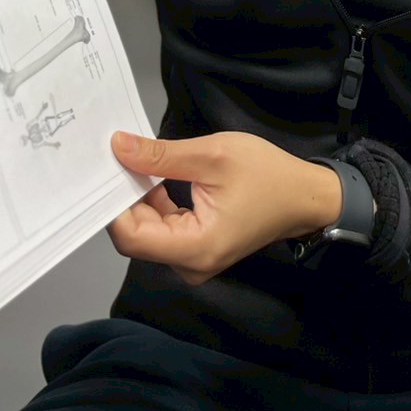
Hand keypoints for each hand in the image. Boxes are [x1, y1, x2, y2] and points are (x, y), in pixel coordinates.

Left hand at [107, 130, 342, 284]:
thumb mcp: (212, 155)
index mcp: (194, 248)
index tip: (105, 169)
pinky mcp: (198, 249)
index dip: (112, 205)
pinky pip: (163, 231)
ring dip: (138, 199)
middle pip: (137, 236)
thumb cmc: (265, 174)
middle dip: (123, 197)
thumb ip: (161, 155)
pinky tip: (153, 177)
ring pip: (148, 233)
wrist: (305, 196)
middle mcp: (189, 264)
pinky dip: (154, 204)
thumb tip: (117, 146)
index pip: (131, 237)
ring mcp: (194, 260)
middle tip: (114, 157)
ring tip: (132, 162)